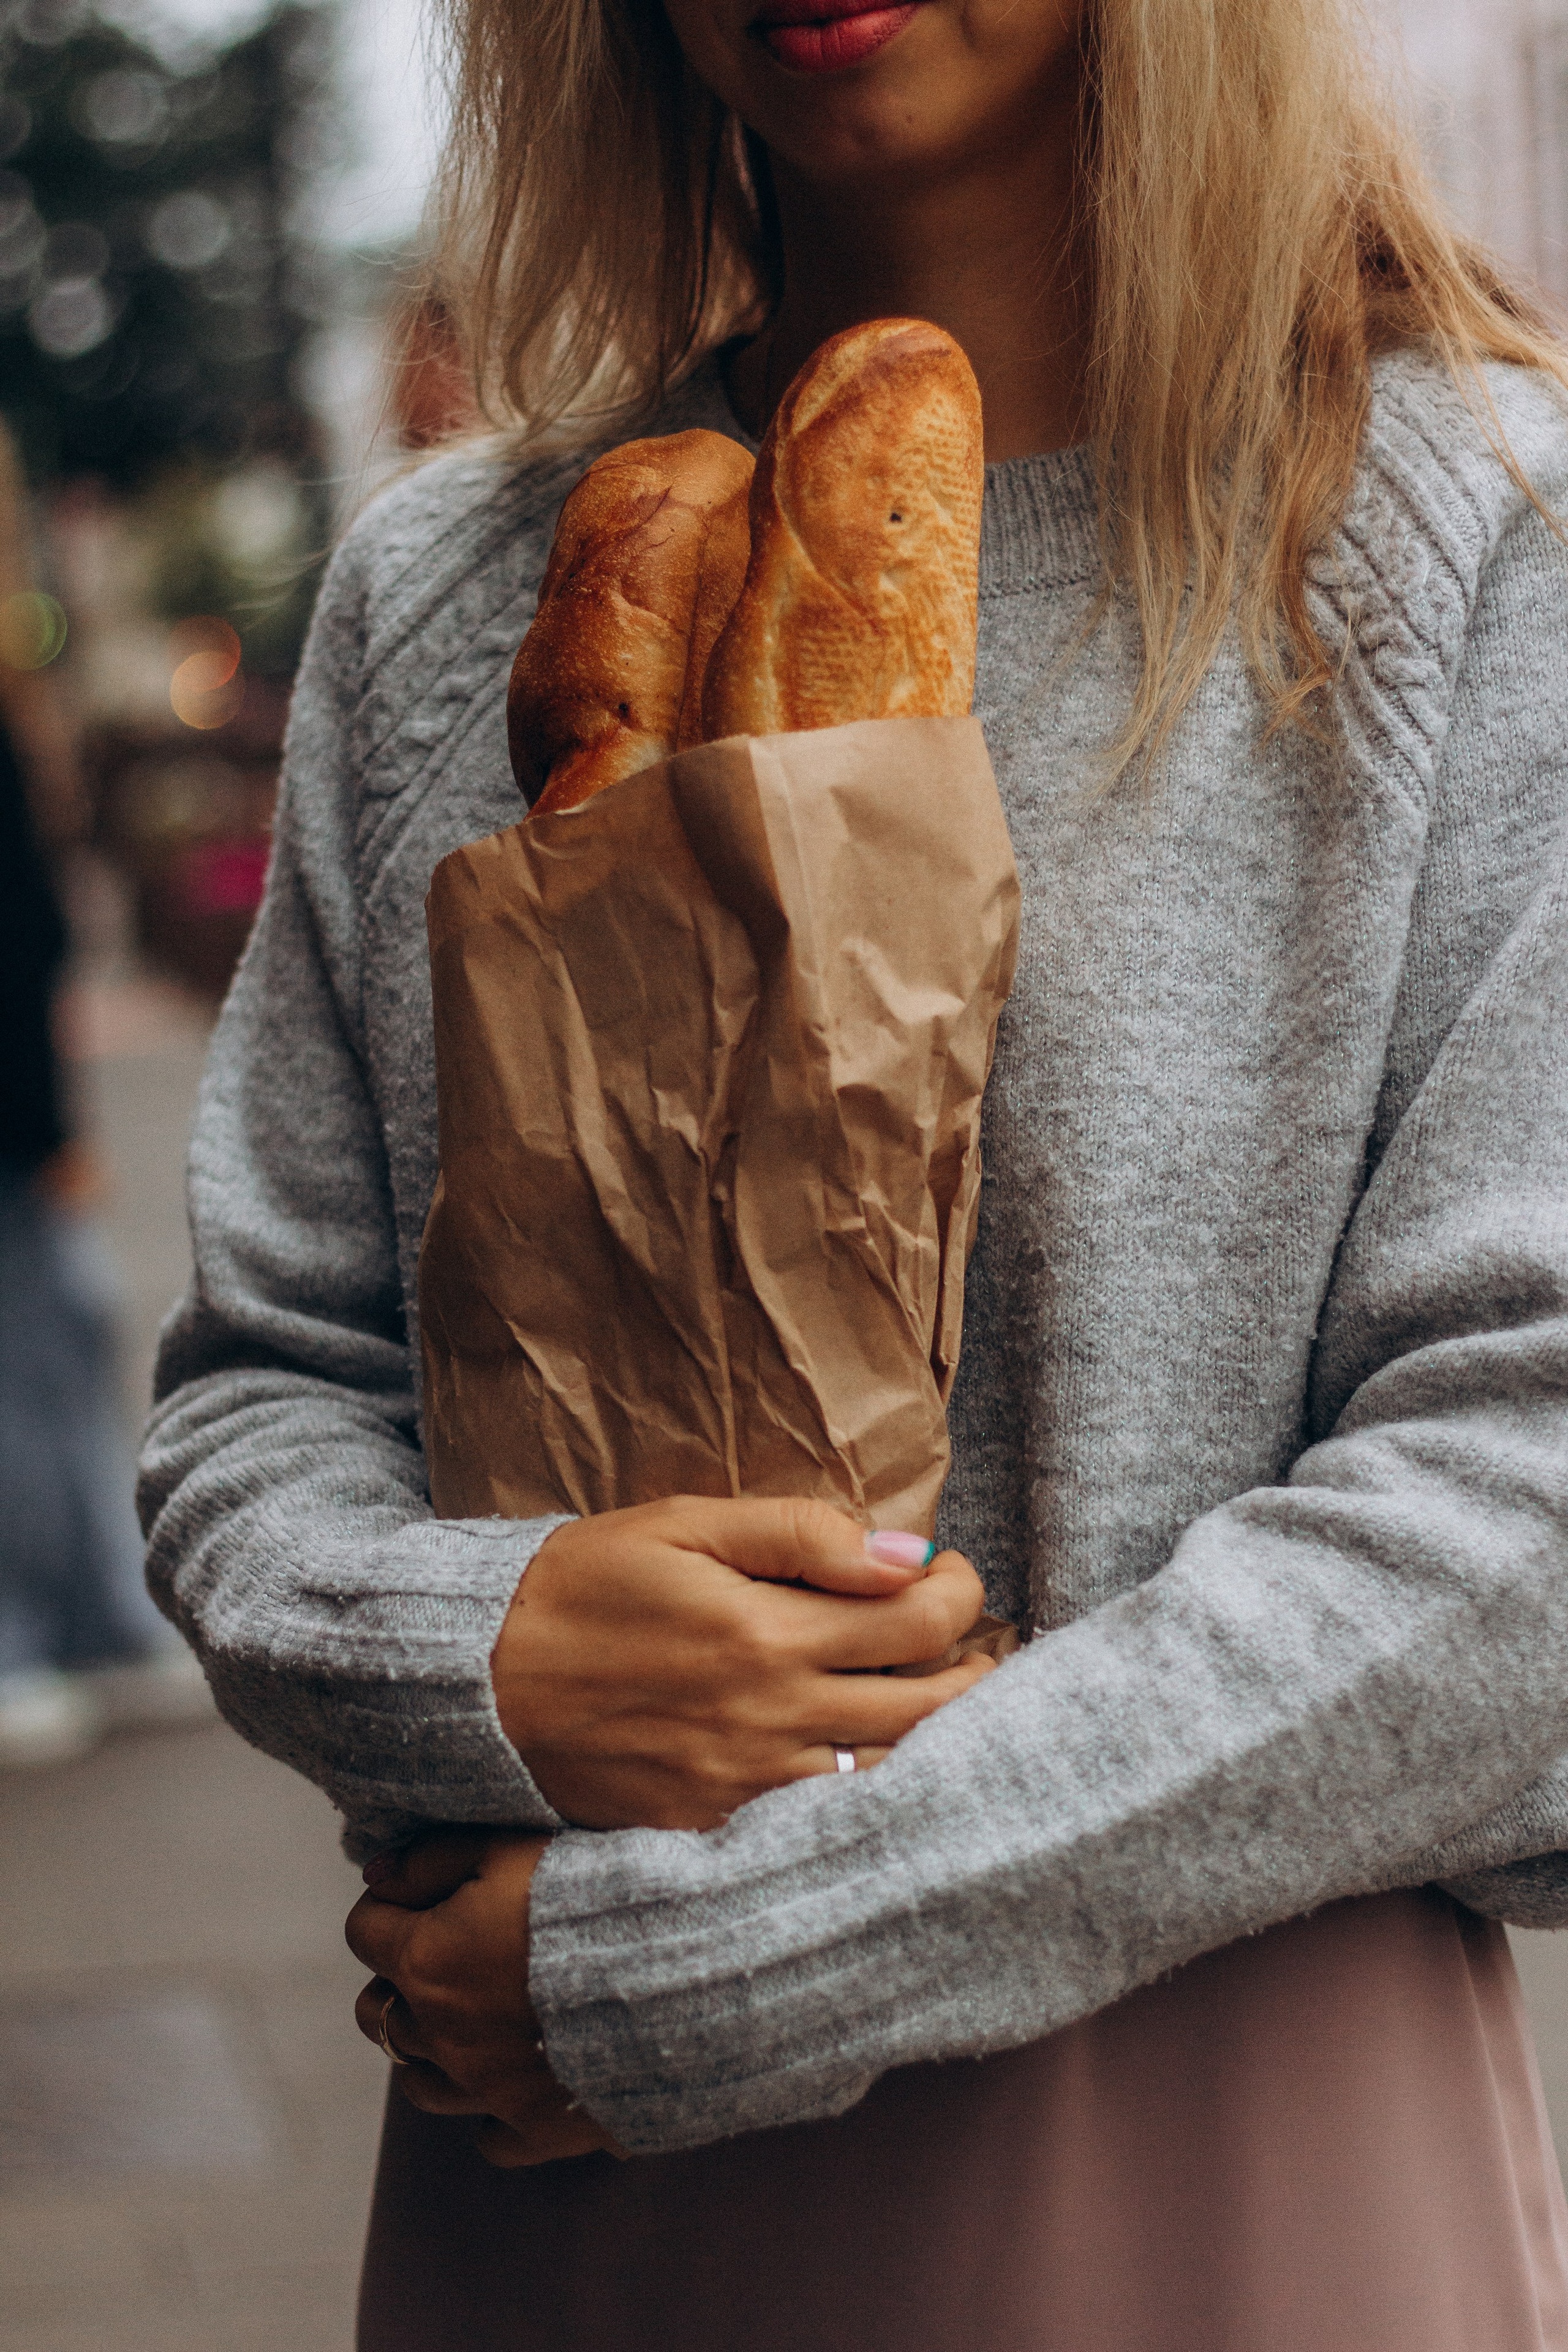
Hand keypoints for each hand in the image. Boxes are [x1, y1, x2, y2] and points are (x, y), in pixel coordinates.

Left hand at [348, 1828, 614, 2168]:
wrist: (674, 1967)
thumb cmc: (586, 1894)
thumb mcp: (506, 1846)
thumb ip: (430, 1857)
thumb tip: (377, 1875)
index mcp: (426, 1962)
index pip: (366, 1930)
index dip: (391, 1905)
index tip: (428, 1894)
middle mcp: (442, 2035)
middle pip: (378, 2013)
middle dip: (398, 1981)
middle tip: (448, 1951)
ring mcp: (486, 2090)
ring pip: (418, 2081)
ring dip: (432, 2047)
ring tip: (472, 2015)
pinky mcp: (536, 2127)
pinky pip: (488, 2136)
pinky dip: (490, 2110)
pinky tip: (517, 2074)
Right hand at [492, 1495, 993, 1828]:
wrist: (480, 1682)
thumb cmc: (583, 1585)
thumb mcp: (684, 1527)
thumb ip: (799, 1534)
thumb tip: (903, 1552)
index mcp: (768, 1633)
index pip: (917, 1620)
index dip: (958, 1592)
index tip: (954, 1575)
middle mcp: (770, 1719)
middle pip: (926, 1708)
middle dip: (975, 1671)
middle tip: (980, 1647)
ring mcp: (746, 1786)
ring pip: (889, 1776)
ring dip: (937, 1740)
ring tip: (950, 1707)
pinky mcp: (716, 1829)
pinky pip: (824, 1825)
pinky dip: (870, 1796)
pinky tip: (881, 1767)